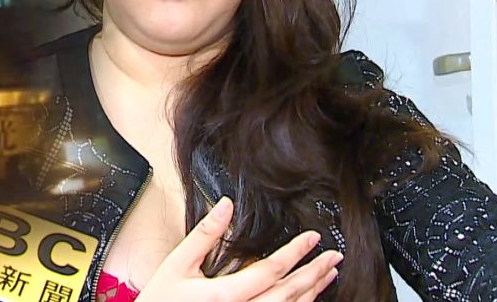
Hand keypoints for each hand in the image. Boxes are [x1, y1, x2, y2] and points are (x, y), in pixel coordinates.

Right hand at [135, 197, 341, 301]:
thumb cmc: (163, 299)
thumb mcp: (178, 263)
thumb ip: (204, 235)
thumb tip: (226, 205)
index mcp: (225, 296)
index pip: (271, 272)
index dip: (295, 253)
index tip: (312, 238)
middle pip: (288, 295)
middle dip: (314, 273)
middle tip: (333, 257)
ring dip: (312, 293)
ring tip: (328, 275)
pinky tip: (306, 298)